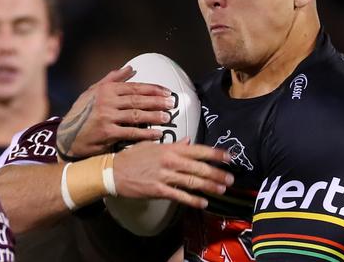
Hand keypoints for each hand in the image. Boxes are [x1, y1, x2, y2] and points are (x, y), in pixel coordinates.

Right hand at [56, 66, 173, 158]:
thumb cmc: (81, 113)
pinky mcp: (107, 133)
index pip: (134, 87)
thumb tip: (129, 68)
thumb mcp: (92, 92)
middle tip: (171, 103)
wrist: (66, 136)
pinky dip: (146, 134)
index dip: (153, 89)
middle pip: (138, 100)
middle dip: (157, 101)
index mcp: (106, 90)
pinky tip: (157, 134)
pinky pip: (131, 133)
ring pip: (136, 115)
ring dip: (154, 117)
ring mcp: (107, 117)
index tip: (166, 92)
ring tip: (167, 118)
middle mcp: (106, 101)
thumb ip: (112, 79)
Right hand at [113, 140, 234, 207]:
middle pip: (199, 167)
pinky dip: (193, 200)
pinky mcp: (158, 190)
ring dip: (209, 186)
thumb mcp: (153, 145)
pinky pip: (180, 195)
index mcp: (170, 148)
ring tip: (221, 190)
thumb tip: (189, 141)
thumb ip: (174, 144)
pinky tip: (203, 203)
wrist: (113, 171)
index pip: (198, 149)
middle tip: (230, 179)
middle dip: (217, 173)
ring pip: (192, 181)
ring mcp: (165, 175)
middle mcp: (170, 160)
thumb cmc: (132, 157)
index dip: (215, 154)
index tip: (229, 157)